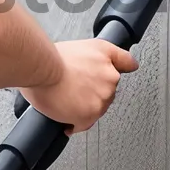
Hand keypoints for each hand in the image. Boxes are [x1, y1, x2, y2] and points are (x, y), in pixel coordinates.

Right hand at [19, 39, 137, 133]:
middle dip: (93, 92)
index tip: (125, 69)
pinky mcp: (90, 115)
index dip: (124, 66)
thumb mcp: (83, 44)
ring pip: (96, 108)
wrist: (43, 68)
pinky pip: (84, 124)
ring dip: (84, 108)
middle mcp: (110, 78)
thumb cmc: (54, 57)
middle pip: (106, 91)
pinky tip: (65, 117)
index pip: (126, 64)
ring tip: (66, 101)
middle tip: (74, 89)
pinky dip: (74, 124)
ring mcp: (102, 98)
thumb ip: (98, 56)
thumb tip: (107, 64)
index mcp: (108, 57)